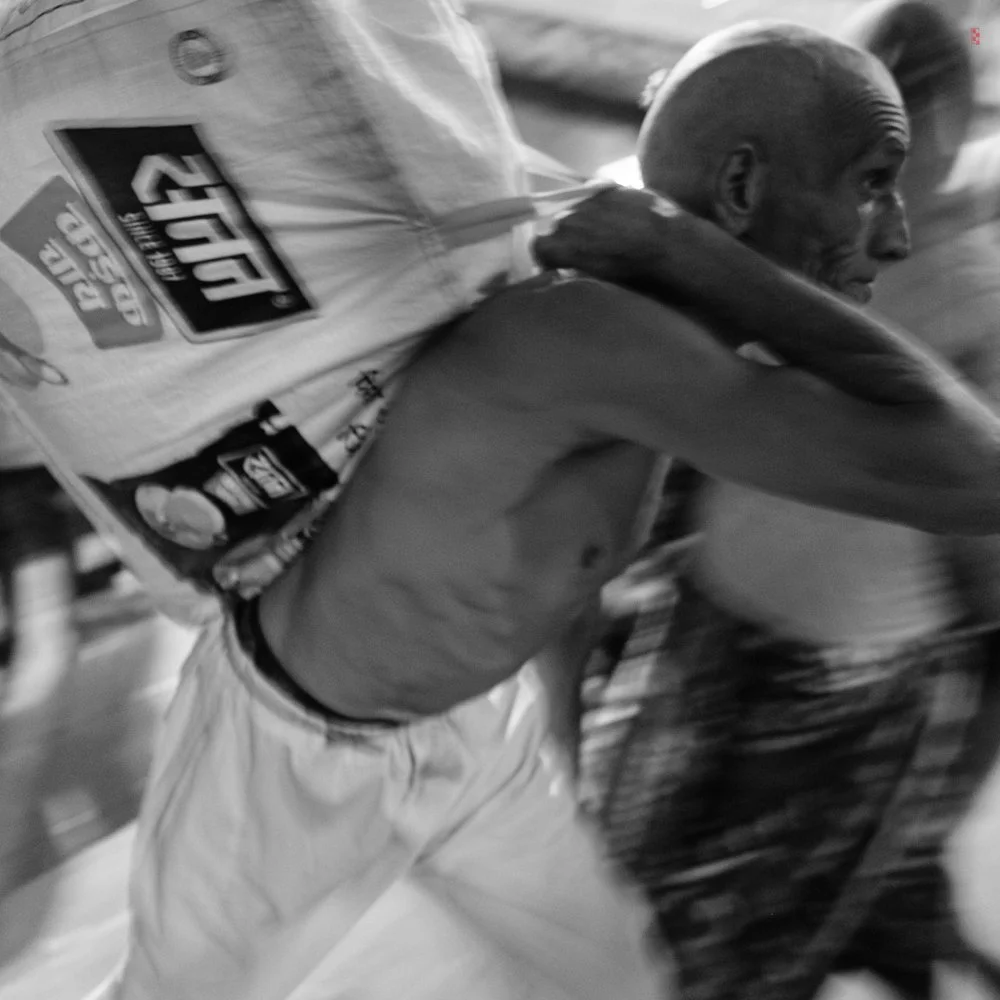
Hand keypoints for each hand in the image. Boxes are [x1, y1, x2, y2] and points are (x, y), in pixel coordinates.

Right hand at [532, 185, 685, 286]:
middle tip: (589, 252)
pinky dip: (603, 206)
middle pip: (559, 227)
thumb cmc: (634, 274)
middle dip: (570, 238)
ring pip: (578, 209)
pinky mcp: (611, 187)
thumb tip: (571, 269)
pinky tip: (621, 217)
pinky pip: (597, 195)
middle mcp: (569, 218)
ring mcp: (589, 199)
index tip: (561, 266)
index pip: (539, 247)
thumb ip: (577, 270)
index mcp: (562, 245)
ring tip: (610, 234)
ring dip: (588, 220)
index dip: (550, 256)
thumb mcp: (599, 281)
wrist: (671, 245)